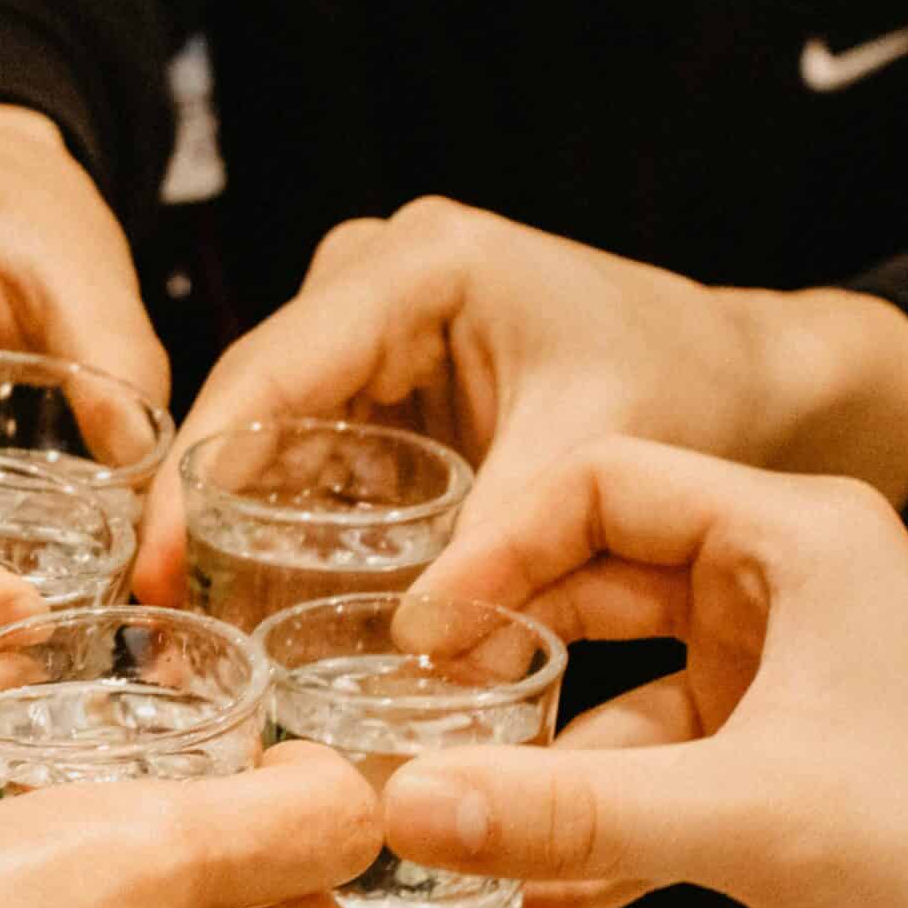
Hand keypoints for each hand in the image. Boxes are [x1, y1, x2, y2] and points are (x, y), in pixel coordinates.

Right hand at [137, 198, 907, 603]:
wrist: (750, 384)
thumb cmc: (692, 385)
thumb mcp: (594, 454)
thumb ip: (502, 545)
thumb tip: (418, 642)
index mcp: (418, 265)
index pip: (269, 372)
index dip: (197, 476)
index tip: (157, 568)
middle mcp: (374, 280)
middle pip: (252, 408)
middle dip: (204, 518)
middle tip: (161, 627)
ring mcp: (371, 331)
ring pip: (273, 442)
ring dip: (240, 537)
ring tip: (198, 640)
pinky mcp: (384, 386)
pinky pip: (313, 465)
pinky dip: (296, 537)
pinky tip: (266, 617)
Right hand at [380, 437, 907, 907]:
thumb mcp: (749, 821)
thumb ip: (565, 816)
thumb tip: (406, 809)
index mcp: (797, 540)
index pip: (600, 485)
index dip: (495, 549)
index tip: (414, 630)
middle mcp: (785, 594)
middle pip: (588, 594)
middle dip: (496, 667)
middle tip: (399, 725)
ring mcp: (781, 688)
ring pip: (609, 710)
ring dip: (534, 780)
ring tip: (441, 841)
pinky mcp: (780, 776)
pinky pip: (648, 793)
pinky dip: (589, 844)